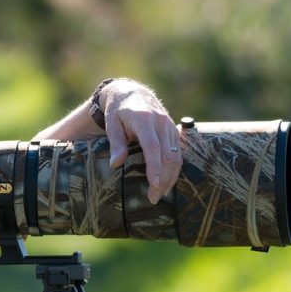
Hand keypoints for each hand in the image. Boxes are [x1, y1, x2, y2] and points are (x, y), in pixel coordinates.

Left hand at [101, 80, 181, 203]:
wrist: (132, 93)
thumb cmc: (118, 112)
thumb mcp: (112, 124)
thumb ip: (116, 143)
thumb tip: (116, 164)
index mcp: (144, 120)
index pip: (152, 147)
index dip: (155, 167)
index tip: (154, 185)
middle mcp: (160, 122)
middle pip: (168, 155)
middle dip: (163, 178)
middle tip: (154, 198)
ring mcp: (170, 126)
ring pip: (176, 156)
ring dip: (171, 177)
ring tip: (160, 194)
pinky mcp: (174, 131)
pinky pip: (178, 153)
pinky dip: (174, 169)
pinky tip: (167, 182)